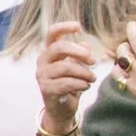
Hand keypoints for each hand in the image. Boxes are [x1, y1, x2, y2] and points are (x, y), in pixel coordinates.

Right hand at [35, 21, 100, 135]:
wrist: (61, 109)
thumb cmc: (70, 85)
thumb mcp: (78, 67)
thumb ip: (80, 56)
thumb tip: (85, 44)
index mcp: (49, 52)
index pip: (52, 34)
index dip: (63, 27)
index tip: (78, 26)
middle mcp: (42, 61)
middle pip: (59, 47)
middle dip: (79, 52)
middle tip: (93, 61)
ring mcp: (42, 76)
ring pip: (65, 67)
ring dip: (84, 72)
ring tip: (92, 78)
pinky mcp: (46, 89)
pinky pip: (66, 83)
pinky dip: (81, 84)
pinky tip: (86, 86)